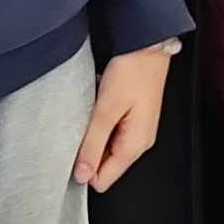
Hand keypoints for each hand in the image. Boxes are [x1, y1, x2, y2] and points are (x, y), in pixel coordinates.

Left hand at [73, 47, 173, 193]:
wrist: (149, 43)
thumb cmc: (133, 70)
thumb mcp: (106, 109)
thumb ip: (93, 145)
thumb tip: (82, 175)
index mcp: (135, 145)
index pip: (103, 180)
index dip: (84, 168)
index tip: (74, 147)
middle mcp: (138, 142)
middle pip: (104, 163)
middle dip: (88, 147)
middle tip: (84, 122)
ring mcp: (136, 128)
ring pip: (105, 145)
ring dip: (93, 131)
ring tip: (94, 108)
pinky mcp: (132, 115)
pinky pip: (110, 128)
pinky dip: (100, 118)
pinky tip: (100, 100)